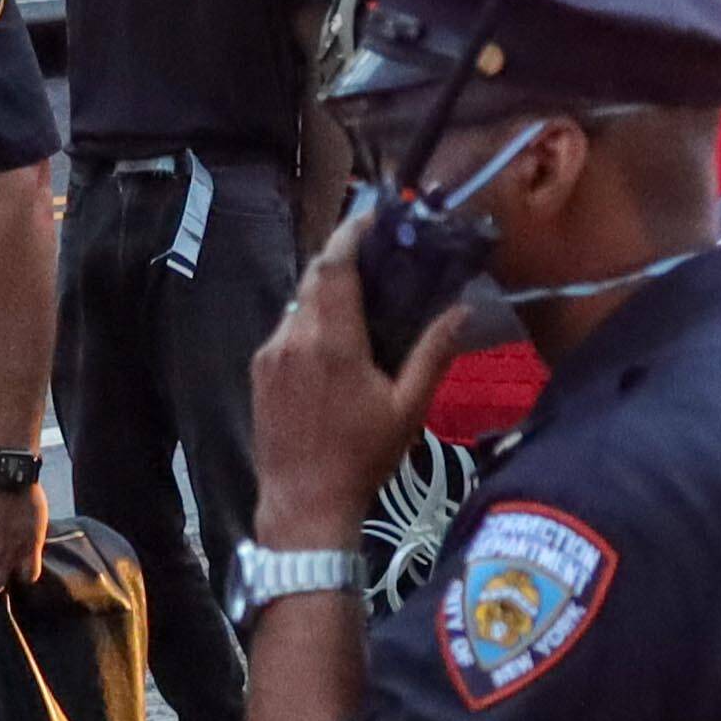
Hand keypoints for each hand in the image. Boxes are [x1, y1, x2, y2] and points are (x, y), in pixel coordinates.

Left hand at [251, 213, 470, 548]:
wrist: (303, 504)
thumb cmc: (362, 458)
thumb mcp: (408, 408)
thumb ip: (434, 353)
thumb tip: (461, 310)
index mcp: (332, 341)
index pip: (335, 265)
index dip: (351, 232)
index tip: (373, 216)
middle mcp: (293, 337)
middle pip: (315, 276)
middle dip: (343, 258)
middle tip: (376, 254)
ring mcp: (270, 353)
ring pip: (299, 303)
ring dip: (327, 294)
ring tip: (360, 303)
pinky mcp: (259, 371)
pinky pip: (286, 329)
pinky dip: (311, 322)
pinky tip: (333, 344)